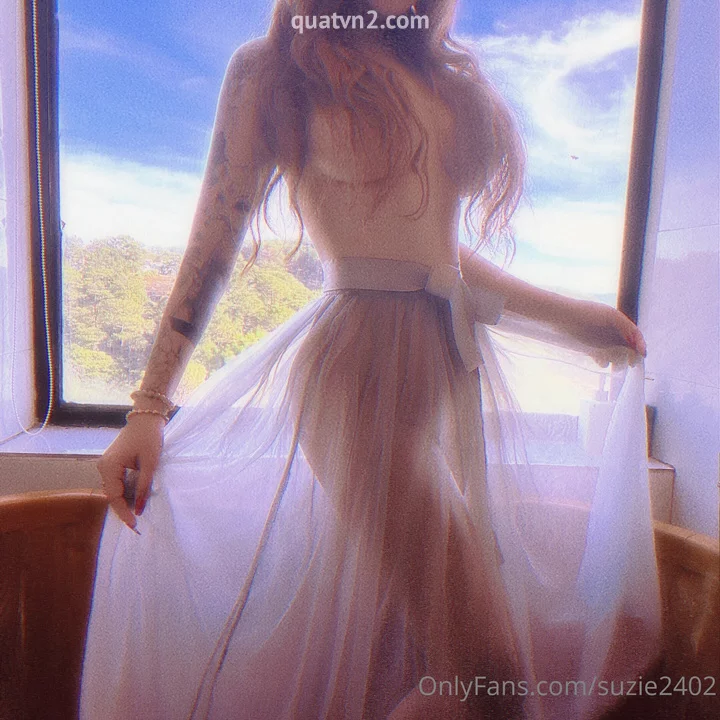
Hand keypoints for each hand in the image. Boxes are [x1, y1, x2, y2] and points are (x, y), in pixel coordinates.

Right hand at [96, 414, 164, 530]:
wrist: (146, 418)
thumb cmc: (149, 437)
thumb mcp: (150, 463)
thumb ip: (144, 486)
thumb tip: (140, 509)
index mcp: (109, 466)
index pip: (114, 496)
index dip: (124, 512)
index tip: (135, 525)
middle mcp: (103, 466)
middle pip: (112, 495)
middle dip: (124, 509)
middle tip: (137, 525)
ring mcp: (106, 464)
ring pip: (114, 490)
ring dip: (125, 501)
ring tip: (137, 514)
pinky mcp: (113, 463)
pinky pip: (117, 482)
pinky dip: (125, 492)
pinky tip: (135, 500)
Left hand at [563, 299, 646, 358]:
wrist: (559, 316)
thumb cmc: (584, 314)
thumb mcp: (610, 316)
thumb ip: (626, 328)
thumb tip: (637, 344)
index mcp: (615, 319)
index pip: (633, 334)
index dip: (639, 344)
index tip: (642, 356)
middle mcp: (608, 329)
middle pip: (625, 344)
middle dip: (628, 354)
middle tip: (630, 364)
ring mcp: (598, 338)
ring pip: (613, 352)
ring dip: (616, 359)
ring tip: (614, 363)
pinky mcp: (587, 347)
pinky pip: (600, 355)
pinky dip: (603, 360)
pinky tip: (601, 362)